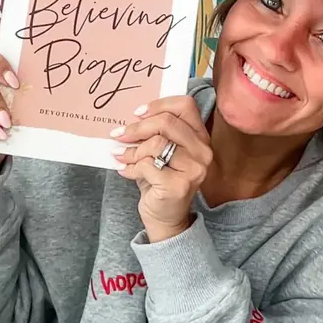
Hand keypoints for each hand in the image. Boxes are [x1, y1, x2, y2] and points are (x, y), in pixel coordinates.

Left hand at [111, 96, 212, 241]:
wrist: (166, 217)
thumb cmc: (161, 179)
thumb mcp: (163, 151)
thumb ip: (155, 132)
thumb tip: (130, 117)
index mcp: (200, 136)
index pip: (185, 105)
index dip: (159, 105)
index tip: (138, 113)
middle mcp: (202, 151)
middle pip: (166, 122)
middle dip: (137, 128)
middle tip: (119, 135)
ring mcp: (194, 169)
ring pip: (155, 144)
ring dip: (132, 150)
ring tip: (122, 156)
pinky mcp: (178, 185)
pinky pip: (147, 165)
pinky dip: (131, 167)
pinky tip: (126, 172)